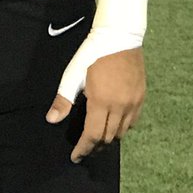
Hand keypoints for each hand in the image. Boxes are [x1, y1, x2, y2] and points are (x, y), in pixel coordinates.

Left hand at [46, 48, 145, 162]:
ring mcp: (133, 102)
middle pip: (107, 137)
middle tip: (84, 149)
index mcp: (101, 102)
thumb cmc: (92, 53)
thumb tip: (52, 120)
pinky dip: (122, 128)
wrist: (120, 36)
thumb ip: (63, 99)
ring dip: (108, 139)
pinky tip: (113, 125)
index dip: (83, 149)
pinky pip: (132, 122)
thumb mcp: (73, 74)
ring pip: (121, 132)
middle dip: (94, 147)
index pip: (92, 135)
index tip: (75, 157)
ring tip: (97, 140)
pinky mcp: (141, 97)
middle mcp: (120, 106)